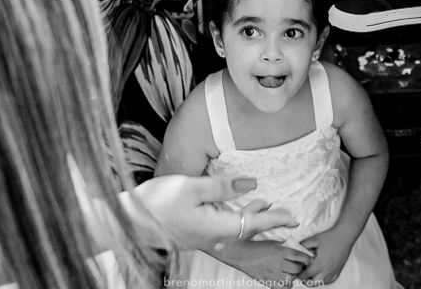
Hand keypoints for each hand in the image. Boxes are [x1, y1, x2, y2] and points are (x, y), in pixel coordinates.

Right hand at [130, 173, 296, 251]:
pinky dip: (237, 217)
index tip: (293, 217)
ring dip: (253, 218)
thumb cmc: (156, 202)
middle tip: (287, 215)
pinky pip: (223, 227)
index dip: (274, 219)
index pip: (253, 223)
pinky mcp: (193, 233)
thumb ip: (223, 185)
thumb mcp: (191, 186)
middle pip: (247, 230)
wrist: (128, 220)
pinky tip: (236, 206)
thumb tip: (252, 184)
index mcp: (215, 227)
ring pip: (235, 229)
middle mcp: (211, 237)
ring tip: (267, 206)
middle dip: (268, 222)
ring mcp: (201, 237)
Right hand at [228, 240, 313, 286]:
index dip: (306, 258)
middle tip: (298, 267)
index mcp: (280, 251)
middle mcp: (278, 263)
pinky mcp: (267, 281)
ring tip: (290, 274)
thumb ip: (285, 248)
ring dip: (293, 277)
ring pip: (290, 280)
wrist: (243, 254)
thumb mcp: (274, 243)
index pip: (299, 256)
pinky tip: (284, 282)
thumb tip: (298, 252)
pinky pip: (281, 288)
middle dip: (300, 268)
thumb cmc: (258, 247)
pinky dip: (285, 286)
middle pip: (296, 269)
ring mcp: (272, 273)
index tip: (308, 259)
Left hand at [300, 226, 355, 284]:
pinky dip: (323, 279)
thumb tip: (296, 249)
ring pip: (321, 282)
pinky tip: (320, 272)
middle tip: (303, 275)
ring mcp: (333, 272)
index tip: (298, 272)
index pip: (307, 274)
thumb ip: (303, 245)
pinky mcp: (337, 272)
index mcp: (320, 263)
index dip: (300, 274)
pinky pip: (328, 280)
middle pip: (314, 282)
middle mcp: (327, 270)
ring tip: (311, 272)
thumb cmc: (331, 237)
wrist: (344, 236)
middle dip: (307, 280)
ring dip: (315, 280)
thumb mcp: (314, 239)